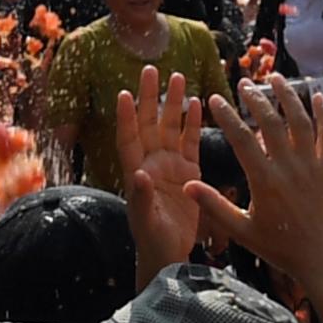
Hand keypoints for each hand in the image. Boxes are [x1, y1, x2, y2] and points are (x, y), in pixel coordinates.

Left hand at [116, 70, 207, 269]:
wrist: (171, 253)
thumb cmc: (153, 240)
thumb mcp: (145, 222)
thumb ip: (141, 198)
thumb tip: (138, 174)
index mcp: (136, 172)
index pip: (128, 138)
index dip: (126, 117)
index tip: (124, 94)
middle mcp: (151, 162)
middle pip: (149, 123)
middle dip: (150, 96)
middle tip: (151, 69)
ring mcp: (170, 165)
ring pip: (170, 126)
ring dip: (173, 102)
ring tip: (179, 77)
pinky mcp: (189, 170)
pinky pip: (190, 141)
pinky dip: (193, 122)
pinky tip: (198, 102)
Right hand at [197, 77, 322, 278]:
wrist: (320, 257)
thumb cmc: (278, 246)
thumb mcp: (241, 230)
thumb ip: (214, 205)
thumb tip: (186, 186)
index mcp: (264, 180)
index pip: (241, 138)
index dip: (227, 115)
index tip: (216, 98)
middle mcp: (289, 167)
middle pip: (271, 122)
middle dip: (256, 98)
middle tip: (244, 83)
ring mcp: (312, 165)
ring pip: (300, 120)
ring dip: (288, 96)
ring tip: (276, 77)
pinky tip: (317, 96)